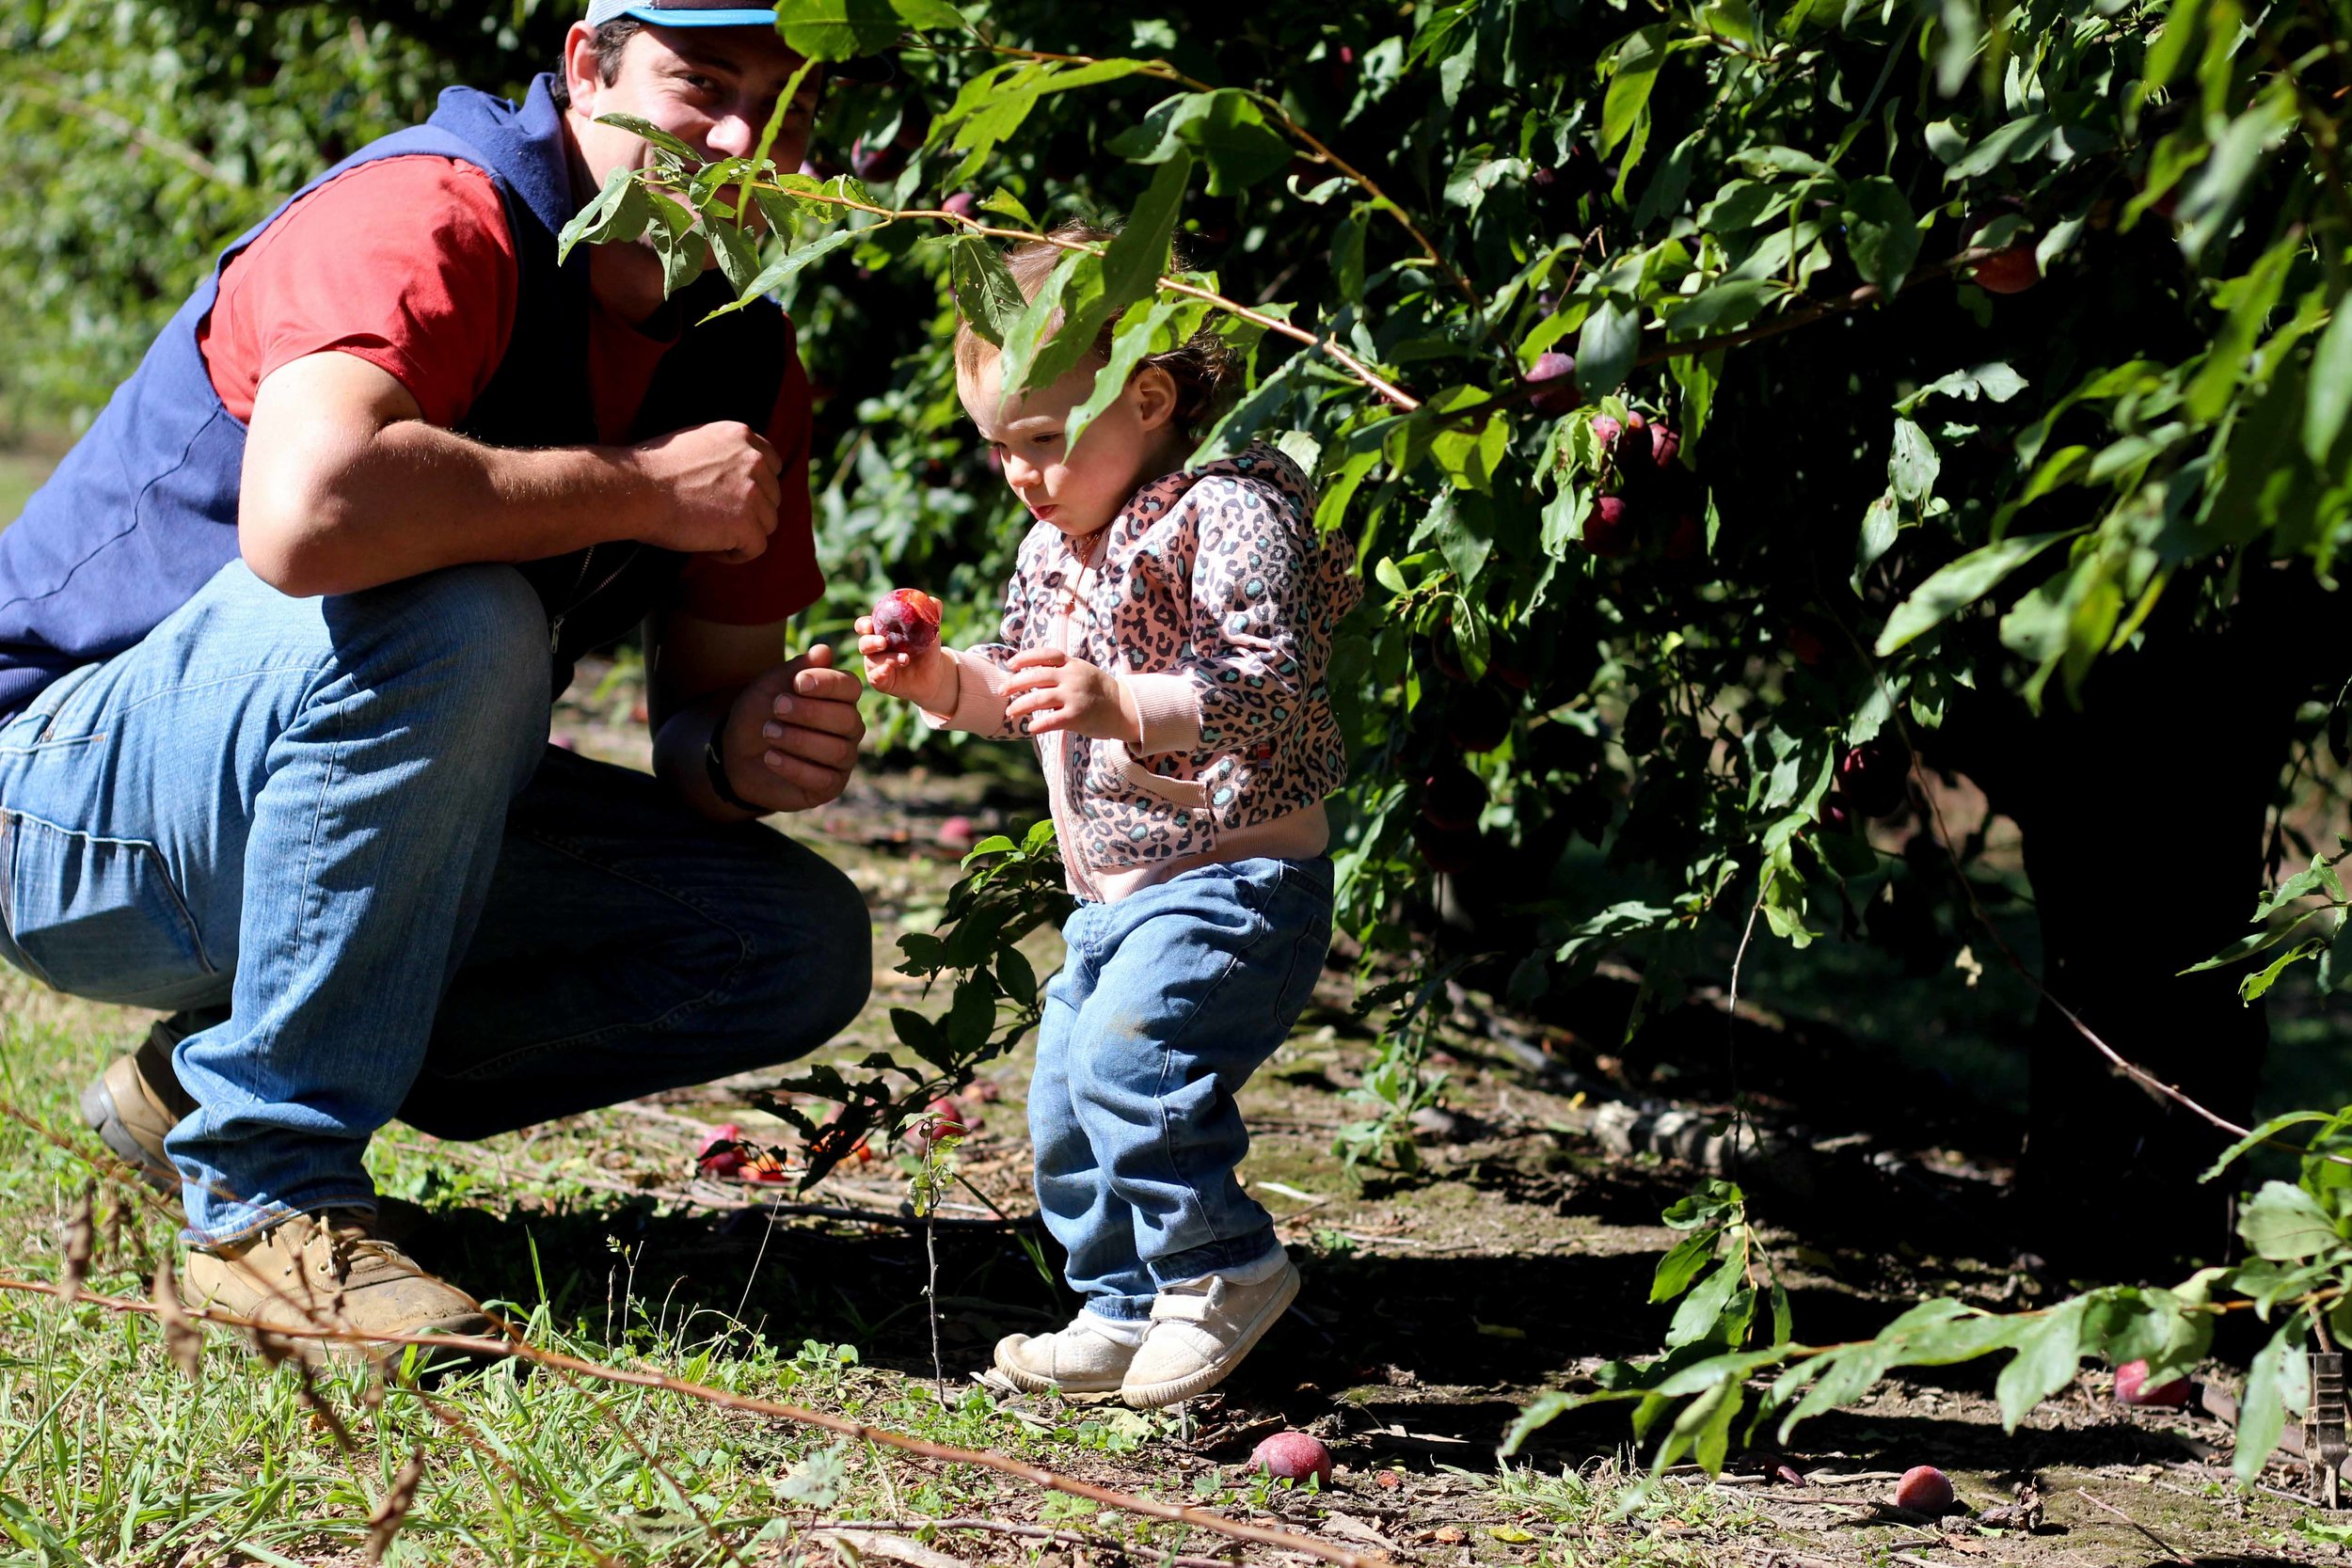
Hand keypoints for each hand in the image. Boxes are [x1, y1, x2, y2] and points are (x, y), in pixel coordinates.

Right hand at [624, 420, 781, 562]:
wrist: (635, 490)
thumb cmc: (652, 472)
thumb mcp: (697, 443)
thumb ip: (725, 455)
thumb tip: (740, 477)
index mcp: (741, 435)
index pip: (771, 465)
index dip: (756, 488)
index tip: (735, 501)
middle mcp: (753, 459)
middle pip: (771, 497)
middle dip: (748, 512)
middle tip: (713, 520)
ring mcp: (753, 491)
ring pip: (767, 524)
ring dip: (741, 534)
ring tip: (708, 534)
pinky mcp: (746, 523)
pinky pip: (756, 548)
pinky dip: (735, 554)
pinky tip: (710, 549)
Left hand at [718, 645, 864, 811]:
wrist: (737, 753)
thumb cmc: (760, 713)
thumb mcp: (770, 686)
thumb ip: (796, 669)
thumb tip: (824, 651)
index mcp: (840, 698)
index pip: (851, 687)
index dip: (828, 684)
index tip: (798, 683)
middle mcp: (849, 728)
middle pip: (848, 720)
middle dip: (810, 713)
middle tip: (776, 707)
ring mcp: (842, 759)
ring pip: (837, 751)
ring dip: (799, 740)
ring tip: (768, 732)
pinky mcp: (830, 787)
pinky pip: (824, 779)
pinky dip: (795, 768)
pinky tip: (771, 758)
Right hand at [855, 616, 961, 712]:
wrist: (934, 674)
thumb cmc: (927, 649)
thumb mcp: (930, 632)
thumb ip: (932, 615)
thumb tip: (934, 601)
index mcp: (880, 632)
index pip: (864, 626)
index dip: (863, 625)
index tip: (869, 625)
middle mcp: (874, 648)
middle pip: (863, 643)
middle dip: (870, 641)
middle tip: (883, 641)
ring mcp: (875, 665)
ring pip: (872, 661)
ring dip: (886, 658)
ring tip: (905, 658)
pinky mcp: (879, 681)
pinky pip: (875, 677)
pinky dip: (881, 673)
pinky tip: (889, 670)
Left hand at [1002, 648, 1138, 739]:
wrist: (1123, 709)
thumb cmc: (1098, 691)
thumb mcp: (1082, 671)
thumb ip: (1060, 669)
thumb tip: (1029, 673)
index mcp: (1072, 664)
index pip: (1046, 655)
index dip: (1026, 657)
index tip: (1011, 664)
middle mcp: (1072, 678)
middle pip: (1036, 677)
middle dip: (1014, 683)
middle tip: (1001, 691)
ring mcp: (1074, 697)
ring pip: (1039, 699)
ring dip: (1019, 705)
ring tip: (1010, 712)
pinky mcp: (1076, 716)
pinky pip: (1051, 720)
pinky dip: (1037, 724)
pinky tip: (1029, 727)